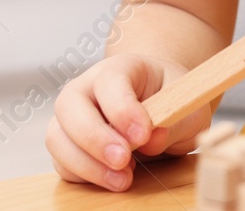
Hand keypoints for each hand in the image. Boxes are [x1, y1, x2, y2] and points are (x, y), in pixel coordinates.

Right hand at [45, 53, 211, 190]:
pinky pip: (62, 162)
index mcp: (121, 67)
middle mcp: (87, 87)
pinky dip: (84, 175)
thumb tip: (153, 141)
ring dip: (87, 164)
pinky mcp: (67, 144)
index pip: (109, 81)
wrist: (160, 104)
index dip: (122, 109)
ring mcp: (72, 115)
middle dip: (94, 138)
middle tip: (123, 160)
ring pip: (57, 137)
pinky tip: (113, 178)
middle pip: (70, 106)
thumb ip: (175, 121)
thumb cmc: (172, 99)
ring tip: (124, 177)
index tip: (142, 135)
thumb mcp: (187, 106)